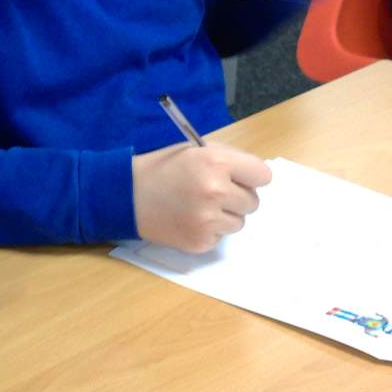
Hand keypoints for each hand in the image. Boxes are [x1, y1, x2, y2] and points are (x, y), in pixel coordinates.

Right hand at [132, 142, 272, 252]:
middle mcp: (216, 191)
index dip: (251, 176)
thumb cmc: (164, 168)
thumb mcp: (195, 150)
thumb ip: (229, 159)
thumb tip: (256, 176)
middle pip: (253, 202)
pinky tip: (188, 219)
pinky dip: (209, 230)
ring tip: (199, 207)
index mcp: (216, 162)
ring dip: (225, 216)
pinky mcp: (200, 241)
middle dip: (237, 197)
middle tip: (213, 193)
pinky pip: (220, 237)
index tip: (240, 178)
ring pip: (239, 222)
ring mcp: (208, 219)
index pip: (263, 175)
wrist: (128, 195)